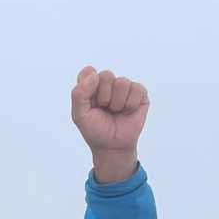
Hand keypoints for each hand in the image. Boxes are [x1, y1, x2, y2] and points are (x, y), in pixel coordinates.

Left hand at [71, 66, 149, 183]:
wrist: (112, 146)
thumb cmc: (95, 130)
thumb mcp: (79, 115)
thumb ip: (79, 94)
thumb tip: (95, 75)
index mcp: (91, 85)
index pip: (88, 72)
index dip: (89, 88)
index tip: (91, 103)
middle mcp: (108, 83)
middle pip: (106, 75)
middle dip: (104, 97)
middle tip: (104, 109)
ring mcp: (124, 87)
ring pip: (122, 82)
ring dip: (117, 103)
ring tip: (115, 111)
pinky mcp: (139, 93)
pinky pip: (136, 89)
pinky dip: (130, 104)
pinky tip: (127, 112)